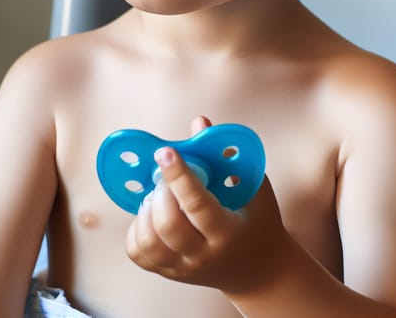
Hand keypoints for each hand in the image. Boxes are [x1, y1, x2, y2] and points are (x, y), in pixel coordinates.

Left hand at [125, 116, 292, 293]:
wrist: (258, 269)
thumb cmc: (256, 219)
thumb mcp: (252, 187)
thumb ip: (226, 156)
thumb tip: (198, 123)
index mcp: (228, 232)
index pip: (197, 204)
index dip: (179, 176)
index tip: (165, 152)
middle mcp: (204, 255)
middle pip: (168, 225)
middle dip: (161, 191)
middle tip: (165, 175)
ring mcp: (183, 268)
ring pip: (148, 241)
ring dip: (146, 209)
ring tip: (160, 194)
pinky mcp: (168, 272)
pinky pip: (138, 253)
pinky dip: (137, 228)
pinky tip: (152, 213)